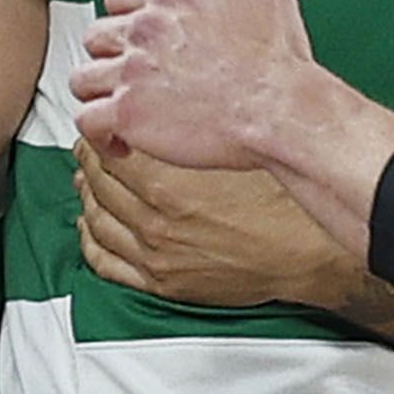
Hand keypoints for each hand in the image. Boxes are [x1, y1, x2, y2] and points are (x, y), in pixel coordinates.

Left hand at [73, 0, 354, 178]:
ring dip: (99, 98)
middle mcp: (143, 27)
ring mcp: (131, 70)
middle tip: (134, 85)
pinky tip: (124, 144)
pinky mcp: (127, 112)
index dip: (125, 24)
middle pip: (95, 38)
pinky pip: (87, 120)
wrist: (281, 109)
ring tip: (123, 116)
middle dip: (110, 61)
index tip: (141, 46)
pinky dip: (100, 135)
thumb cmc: (278, 60)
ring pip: (82, 80)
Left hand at [77, 130, 368, 315]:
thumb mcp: (233, 151)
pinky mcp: (162, 282)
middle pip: (97, 182)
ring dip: (88, 197)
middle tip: (92, 147)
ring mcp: (155, 254)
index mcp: (168, 183)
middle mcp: (155, 220)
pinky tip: (93, 226)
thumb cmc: (281, 201)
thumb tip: (159, 111)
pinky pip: (106, 263)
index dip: (100, 132)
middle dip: (90, 161)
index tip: (103, 125)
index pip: (106, 149)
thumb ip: (189, 132)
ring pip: (96, 219)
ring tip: (90, 181)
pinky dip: (92, 241)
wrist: (306, 253)